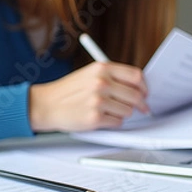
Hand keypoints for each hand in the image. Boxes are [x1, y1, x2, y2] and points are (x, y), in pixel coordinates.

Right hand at [29, 62, 149, 132]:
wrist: (46, 104)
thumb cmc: (68, 91)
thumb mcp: (89, 74)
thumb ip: (112, 77)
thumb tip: (137, 88)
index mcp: (102, 68)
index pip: (136, 75)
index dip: (144, 86)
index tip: (145, 93)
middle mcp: (101, 82)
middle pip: (136, 95)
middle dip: (140, 104)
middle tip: (141, 108)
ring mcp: (98, 100)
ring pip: (128, 110)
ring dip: (123, 113)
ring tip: (109, 111)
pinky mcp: (94, 118)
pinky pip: (117, 122)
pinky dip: (113, 122)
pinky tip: (101, 118)